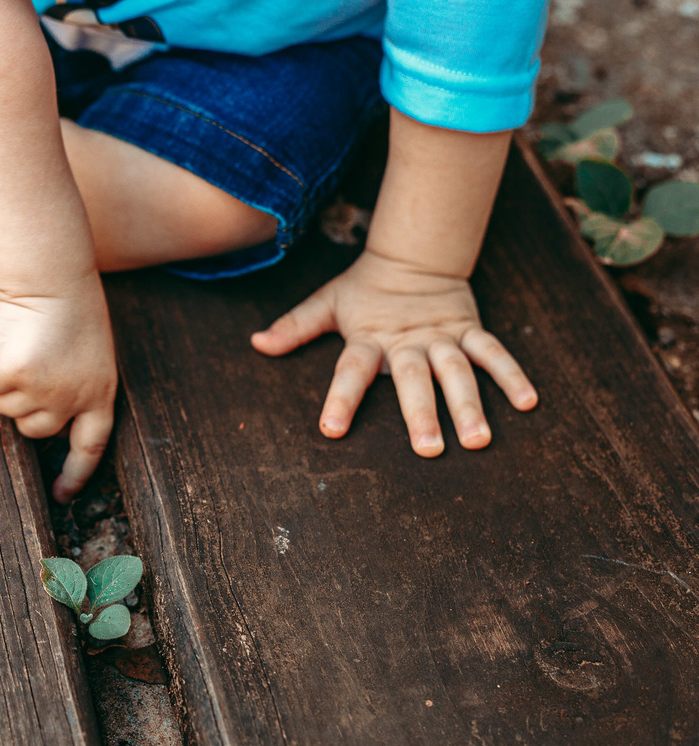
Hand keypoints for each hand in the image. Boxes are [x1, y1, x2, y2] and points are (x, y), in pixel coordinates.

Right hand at [0, 275, 116, 500]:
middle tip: (27, 362)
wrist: (52, 276)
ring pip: (4, 405)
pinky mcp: (12, 374)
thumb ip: (71, 388)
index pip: (90, 446)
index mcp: (100, 394)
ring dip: (2, 377)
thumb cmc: (68, 306)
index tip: (62, 495)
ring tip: (21, 342)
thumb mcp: (86, 355)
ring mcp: (42, 389)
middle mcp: (72, 399)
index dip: (76, 473)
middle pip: (32, 428)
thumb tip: (38, 419)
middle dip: (22, 402)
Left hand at [251, 250, 537, 455]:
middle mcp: (406, 341)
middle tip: (428, 450)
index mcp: (368, 338)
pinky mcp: (469, 330)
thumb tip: (257, 343)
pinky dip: (511, 374)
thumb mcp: (327, 305)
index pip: (351, 370)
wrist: (411, 255)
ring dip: (470, 404)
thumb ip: (295, 328)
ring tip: (479, 440)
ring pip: (457, 372)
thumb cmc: (363, 291)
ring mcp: (441, 336)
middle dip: (421, 413)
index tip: (330, 430)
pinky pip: (493, 353)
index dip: (340, 398)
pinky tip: (529, 402)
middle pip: (413, 379)